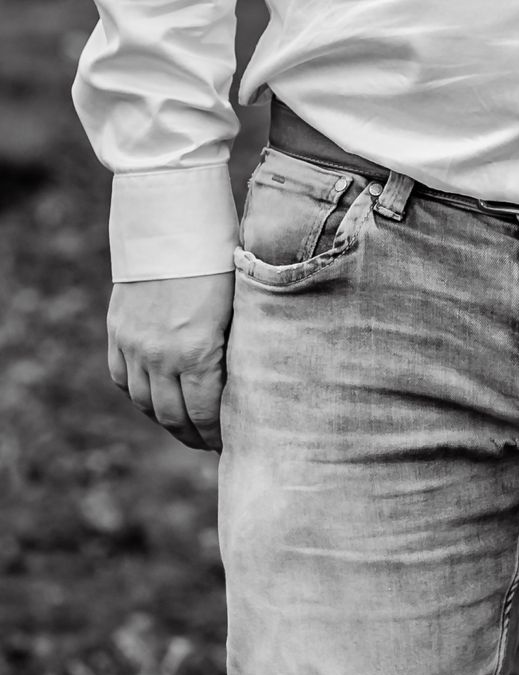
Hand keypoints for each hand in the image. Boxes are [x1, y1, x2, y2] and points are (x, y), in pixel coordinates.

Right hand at [106, 273, 235, 450]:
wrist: (172, 228)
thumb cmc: (222, 267)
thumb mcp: (240, 313)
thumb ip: (236, 354)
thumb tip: (245, 392)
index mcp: (196, 352)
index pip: (204, 414)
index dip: (216, 436)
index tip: (228, 446)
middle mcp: (159, 355)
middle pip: (172, 416)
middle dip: (192, 437)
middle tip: (208, 445)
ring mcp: (133, 344)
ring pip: (144, 402)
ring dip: (165, 421)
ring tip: (184, 429)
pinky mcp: (117, 331)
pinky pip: (121, 378)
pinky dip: (138, 395)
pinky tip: (155, 401)